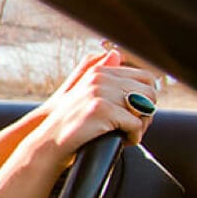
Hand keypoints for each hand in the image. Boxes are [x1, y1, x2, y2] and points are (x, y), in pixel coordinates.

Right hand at [24, 49, 158, 163]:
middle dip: (147, 112)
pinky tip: (124, 141)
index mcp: (98, 71)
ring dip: (142, 125)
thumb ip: (97, 71)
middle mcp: (100, 78)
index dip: (146, 97)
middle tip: (134, 126)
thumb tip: (116, 53)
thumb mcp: (80, 92)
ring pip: (146, 108)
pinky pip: (135, 124)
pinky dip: (134, 137)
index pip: (145, 77)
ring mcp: (99, 93)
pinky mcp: (101, 110)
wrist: (47, 144)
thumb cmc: (66, 123)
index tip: (136, 112)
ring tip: (129, 134)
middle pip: (149, 92)